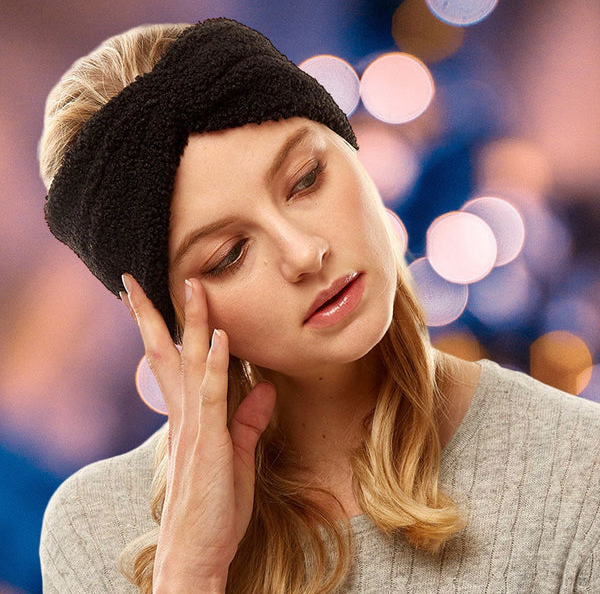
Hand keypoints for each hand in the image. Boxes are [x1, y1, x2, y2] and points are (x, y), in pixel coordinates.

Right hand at [122, 274, 276, 592]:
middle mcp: (183, 414)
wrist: (197, 552)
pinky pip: (212, 395)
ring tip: (194, 285)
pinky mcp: (208, 441)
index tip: (153, 300)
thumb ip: (248, 420)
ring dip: (193, 322)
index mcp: (187, 416)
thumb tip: (263, 387)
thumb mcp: (236, 456)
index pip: (171, 363)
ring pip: (189, 363)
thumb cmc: (214, 508)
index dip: (162, 329)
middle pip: (167, 353)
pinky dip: (215, 364)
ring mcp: (193, 426)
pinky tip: (219, 337)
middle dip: (157, 313)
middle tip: (138, 279)